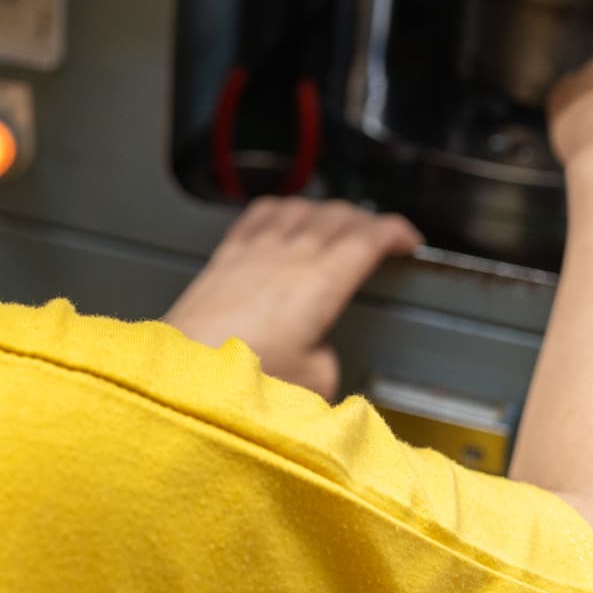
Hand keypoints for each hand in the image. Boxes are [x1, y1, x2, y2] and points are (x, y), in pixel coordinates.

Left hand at [165, 199, 420, 398]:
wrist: (184, 373)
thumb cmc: (244, 379)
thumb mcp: (314, 384)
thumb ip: (327, 361)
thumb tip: (318, 352)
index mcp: (321, 283)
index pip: (369, 238)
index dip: (396, 232)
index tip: (408, 240)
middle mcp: (289, 256)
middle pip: (338, 216)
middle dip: (367, 220)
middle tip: (379, 237)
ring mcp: (254, 252)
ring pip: (300, 208)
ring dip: (326, 210)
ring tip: (336, 224)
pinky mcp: (225, 257)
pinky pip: (259, 214)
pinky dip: (282, 208)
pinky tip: (282, 216)